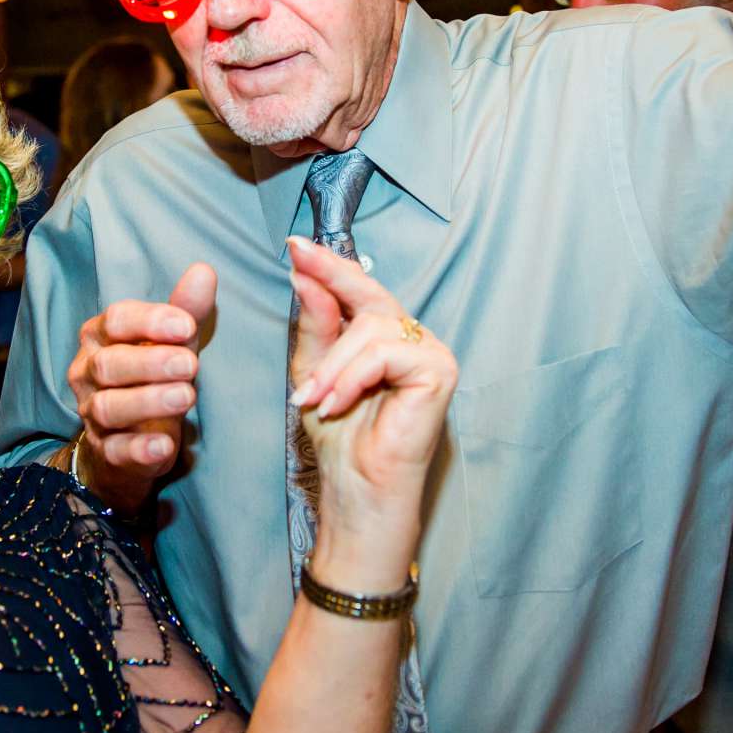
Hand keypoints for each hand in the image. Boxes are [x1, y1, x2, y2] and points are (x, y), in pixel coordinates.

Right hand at [66, 262, 216, 509]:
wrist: (130, 438)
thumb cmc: (153, 375)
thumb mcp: (172, 341)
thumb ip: (186, 310)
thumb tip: (204, 272)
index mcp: (102, 336)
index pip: (116, 320)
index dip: (149, 321)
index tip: (186, 325)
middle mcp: (88, 372)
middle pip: (109, 364)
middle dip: (150, 363)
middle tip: (190, 364)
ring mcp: (92, 414)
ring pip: (108, 407)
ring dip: (148, 402)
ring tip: (185, 396)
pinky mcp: (105, 451)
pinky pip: (115, 450)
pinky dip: (139, 448)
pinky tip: (164, 444)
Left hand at [289, 237, 454, 580]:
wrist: (357, 488)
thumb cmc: (339, 437)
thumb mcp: (314, 371)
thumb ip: (316, 324)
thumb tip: (305, 274)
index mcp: (385, 334)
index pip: (361, 287)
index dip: (330, 263)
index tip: (295, 244)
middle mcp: (412, 337)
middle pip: (369, 298)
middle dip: (327, 294)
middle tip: (294, 281)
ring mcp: (431, 352)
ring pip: (373, 329)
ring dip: (332, 366)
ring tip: (311, 400)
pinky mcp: (439, 372)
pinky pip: (386, 354)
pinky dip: (351, 379)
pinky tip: (333, 405)